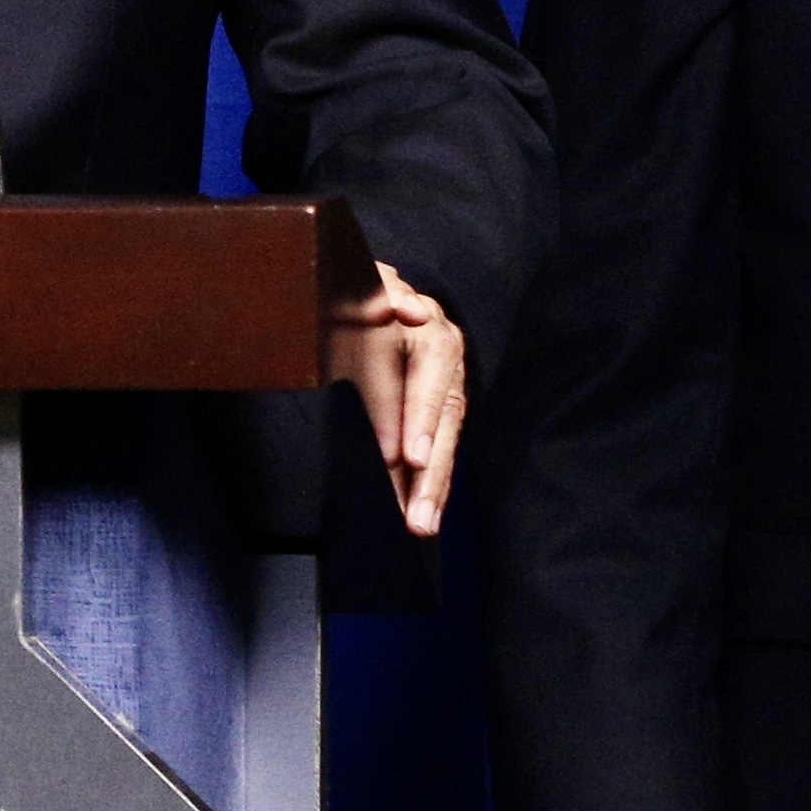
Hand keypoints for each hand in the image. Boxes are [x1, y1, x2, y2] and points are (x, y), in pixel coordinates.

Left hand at [328, 260, 464, 537]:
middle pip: (444, 421)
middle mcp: (446, 361)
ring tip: (420, 526)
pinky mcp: (439, 412)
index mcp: (431, 330)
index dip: (420, 419)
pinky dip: (429, 485)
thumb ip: (378, 295)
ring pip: (445, 443)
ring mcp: (447, 387)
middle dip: (432, 471)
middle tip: (418, 514)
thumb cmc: (363, 290)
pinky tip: (421, 516)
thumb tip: (399, 307)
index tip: (408, 456)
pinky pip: (437, 451)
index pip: (430, 381)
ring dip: (433, 488)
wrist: (376, 292)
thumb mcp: (365, 285)